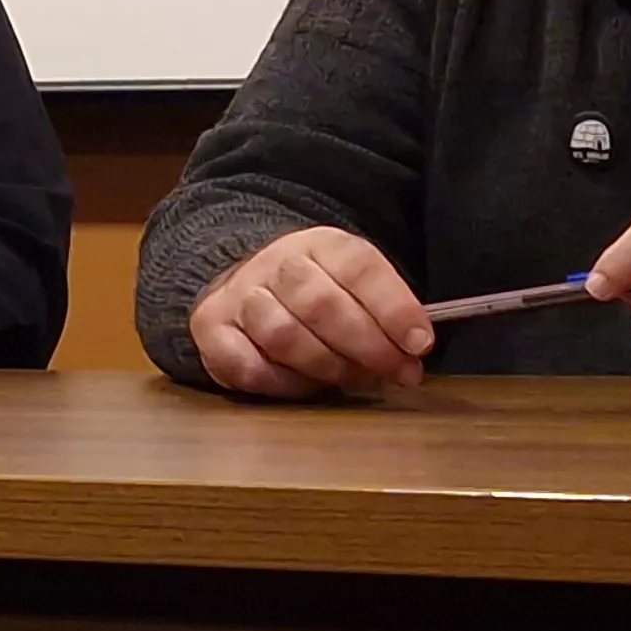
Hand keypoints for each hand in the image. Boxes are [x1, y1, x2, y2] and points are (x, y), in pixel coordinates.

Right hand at [185, 227, 432, 399]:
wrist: (245, 285)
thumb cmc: (316, 296)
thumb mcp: (354, 287)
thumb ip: (384, 313)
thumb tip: (414, 352)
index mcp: (319, 245)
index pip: (358, 266)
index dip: (393, 306)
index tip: (420, 343)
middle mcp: (274, 263)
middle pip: (321, 303)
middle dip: (367, 345)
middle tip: (396, 372)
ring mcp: (238, 295)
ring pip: (282, 333)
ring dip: (326, 365)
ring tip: (350, 378)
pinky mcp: (211, 329)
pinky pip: (247, 364)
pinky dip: (281, 383)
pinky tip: (304, 385)